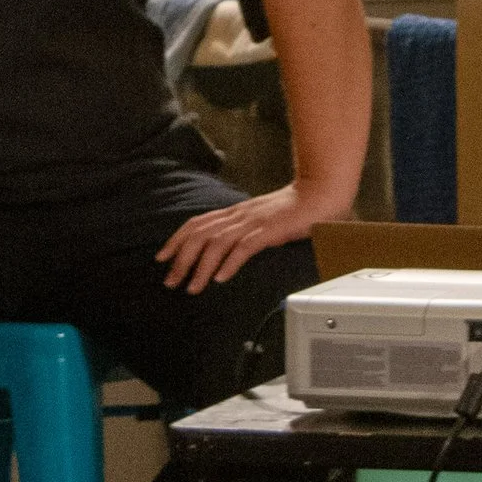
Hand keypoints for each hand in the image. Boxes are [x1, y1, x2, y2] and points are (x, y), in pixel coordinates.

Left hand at [157, 180, 346, 293]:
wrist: (320, 194)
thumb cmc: (294, 210)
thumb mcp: (261, 219)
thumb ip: (243, 230)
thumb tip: (225, 250)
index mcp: (234, 212)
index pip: (196, 223)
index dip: (176, 240)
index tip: (162, 258)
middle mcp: (238, 215)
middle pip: (199, 235)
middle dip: (180, 259)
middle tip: (170, 280)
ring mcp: (253, 222)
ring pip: (216, 243)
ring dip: (200, 267)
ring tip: (192, 287)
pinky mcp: (270, 231)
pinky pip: (244, 247)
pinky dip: (229, 263)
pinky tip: (220, 278)